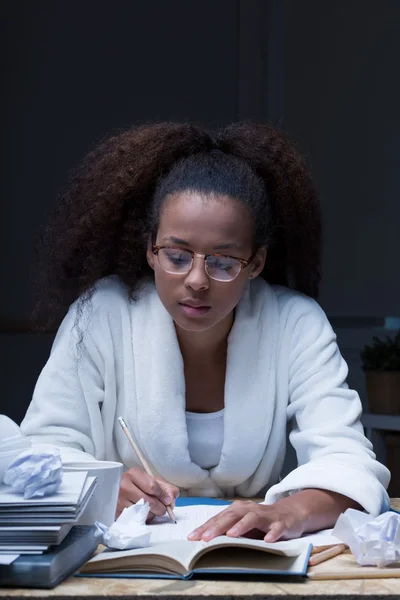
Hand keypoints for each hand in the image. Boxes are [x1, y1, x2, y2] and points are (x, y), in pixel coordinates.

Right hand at [116, 467, 178, 520]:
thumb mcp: (152, 481)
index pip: (152, 486)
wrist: (117, 491)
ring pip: (143, 513)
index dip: (163, 495)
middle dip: (160, 507)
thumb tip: (171, 499)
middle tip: (162, 508)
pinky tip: (142, 514)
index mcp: (133, 474)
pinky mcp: (117, 514)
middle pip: (149, 502)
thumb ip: (166, 488)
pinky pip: (136, 521)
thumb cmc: (138, 485)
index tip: (167, 500)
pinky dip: (143, 519)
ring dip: (151, 514)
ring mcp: (119, 501)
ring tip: (150, 510)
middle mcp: (124, 486)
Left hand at [187, 499, 305, 542]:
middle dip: (217, 526)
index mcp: (238, 510)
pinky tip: (267, 540)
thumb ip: (227, 530)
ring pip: (252, 518)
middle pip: (232, 516)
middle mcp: (249, 510)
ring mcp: (265, 516)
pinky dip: (272, 533)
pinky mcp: (280, 523)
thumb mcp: (242, 525)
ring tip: (231, 535)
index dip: (205, 528)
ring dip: (241, 526)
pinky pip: (276, 528)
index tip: (192, 537)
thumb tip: (205, 540)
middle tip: (205, 538)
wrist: (289, 514)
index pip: (218, 518)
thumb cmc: (261, 521)